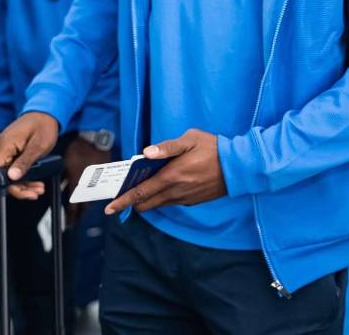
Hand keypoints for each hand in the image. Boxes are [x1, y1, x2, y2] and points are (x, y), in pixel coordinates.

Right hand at [0, 112, 59, 203]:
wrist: (45, 113)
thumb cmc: (43, 125)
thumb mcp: (38, 146)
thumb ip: (25, 162)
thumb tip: (12, 177)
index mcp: (4, 144)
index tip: (2, 200)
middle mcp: (0, 147)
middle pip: (1, 175)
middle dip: (17, 188)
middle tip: (34, 194)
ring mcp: (4, 149)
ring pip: (8, 174)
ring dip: (22, 184)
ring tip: (38, 189)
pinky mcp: (9, 151)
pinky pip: (11, 168)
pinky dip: (22, 177)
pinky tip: (34, 182)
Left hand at [63, 137, 109, 223]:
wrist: (94, 140)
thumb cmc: (78, 150)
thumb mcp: (66, 164)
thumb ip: (65, 179)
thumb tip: (63, 190)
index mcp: (77, 184)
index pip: (73, 205)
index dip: (71, 215)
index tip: (69, 222)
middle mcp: (89, 186)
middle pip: (85, 206)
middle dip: (80, 214)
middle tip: (76, 220)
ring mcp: (97, 182)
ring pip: (92, 199)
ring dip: (86, 206)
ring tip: (81, 212)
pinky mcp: (104, 177)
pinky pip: (98, 190)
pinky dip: (92, 195)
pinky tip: (89, 197)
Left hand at [105, 129, 225, 215]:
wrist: (238, 167)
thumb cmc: (213, 148)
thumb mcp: (190, 139)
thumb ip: (167, 147)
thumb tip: (146, 153)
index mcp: (171, 176)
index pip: (141, 193)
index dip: (123, 201)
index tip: (110, 208)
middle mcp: (176, 192)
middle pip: (146, 203)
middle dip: (133, 200)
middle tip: (125, 190)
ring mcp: (184, 199)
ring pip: (158, 204)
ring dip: (148, 198)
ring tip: (145, 184)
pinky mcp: (192, 201)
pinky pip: (170, 202)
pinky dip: (162, 196)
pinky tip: (166, 183)